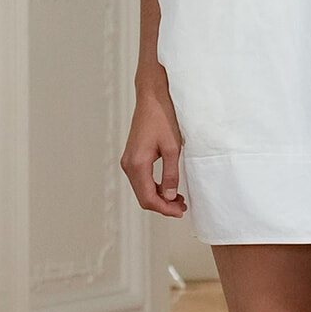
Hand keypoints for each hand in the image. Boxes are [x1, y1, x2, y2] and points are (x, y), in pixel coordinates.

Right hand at [121, 80, 187, 217]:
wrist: (151, 99)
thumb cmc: (162, 119)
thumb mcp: (173, 148)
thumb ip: (171, 174)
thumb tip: (170, 197)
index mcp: (137, 164)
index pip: (148, 197)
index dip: (164, 209)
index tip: (180, 212)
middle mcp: (129, 165)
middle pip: (143, 197)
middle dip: (162, 206)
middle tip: (182, 208)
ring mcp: (128, 161)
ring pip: (142, 190)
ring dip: (159, 198)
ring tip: (179, 200)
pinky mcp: (132, 158)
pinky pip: (142, 180)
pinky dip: (155, 187)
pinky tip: (169, 188)